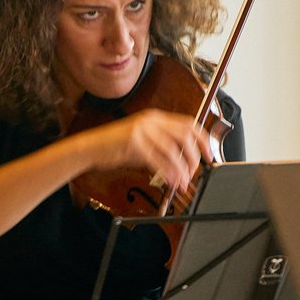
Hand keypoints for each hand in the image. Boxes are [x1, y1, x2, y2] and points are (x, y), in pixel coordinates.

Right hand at [81, 109, 213, 193]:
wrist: (90, 148)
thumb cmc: (115, 146)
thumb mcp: (142, 140)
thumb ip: (161, 145)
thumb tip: (182, 162)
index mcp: (155, 118)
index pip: (188, 123)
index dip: (202, 139)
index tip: (209, 155)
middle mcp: (151, 121)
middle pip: (185, 136)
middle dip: (194, 156)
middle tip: (195, 172)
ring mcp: (142, 131)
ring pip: (173, 149)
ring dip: (182, 168)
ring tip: (183, 181)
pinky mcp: (134, 143)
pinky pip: (158, 159)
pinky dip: (168, 172)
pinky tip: (171, 181)